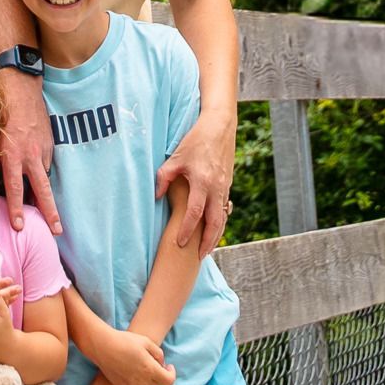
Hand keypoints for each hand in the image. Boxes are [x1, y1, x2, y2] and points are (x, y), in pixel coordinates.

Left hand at [0, 65, 60, 234]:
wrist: (21, 83)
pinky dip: (42, 173)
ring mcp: (42, 148)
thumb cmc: (0, 108)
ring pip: (45, 177)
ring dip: (46, 196)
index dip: (17, 208)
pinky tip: (37, 179)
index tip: (20, 226)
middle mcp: (30, 154)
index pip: (15, 188)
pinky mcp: (50, 142)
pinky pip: (46, 163)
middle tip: (56, 231)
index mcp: (12, 153)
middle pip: (42, 190)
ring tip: (52, 217)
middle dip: (49, 212)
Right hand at [88, 329, 173, 384]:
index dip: (172, 374)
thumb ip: (158, 353)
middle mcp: (143, 382)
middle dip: (163, 379)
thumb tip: (162, 364)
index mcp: (149, 369)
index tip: (168, 366)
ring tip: (150, 374)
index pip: (169, 381)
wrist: (104, 347)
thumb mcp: (145, 341)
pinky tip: (141, 381)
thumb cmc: (124, 341)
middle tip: (159, 368)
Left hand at [156, 109, 236, 253]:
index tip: (180, 243)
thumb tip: (156, 196)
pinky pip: (225, 209)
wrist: (220, 127)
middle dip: (207, 242)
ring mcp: (224, 188)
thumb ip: (165, 177)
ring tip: (207, 250)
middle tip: (199, 256)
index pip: (194, 213)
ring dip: (216, 236)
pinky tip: (214, 230)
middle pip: (214, 223)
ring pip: (222, 219)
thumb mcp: (176, 156)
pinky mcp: (228, 185)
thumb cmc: (195, 140)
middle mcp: (216, 188)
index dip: (187, 230)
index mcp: (201, 181)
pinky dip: (220, 222)